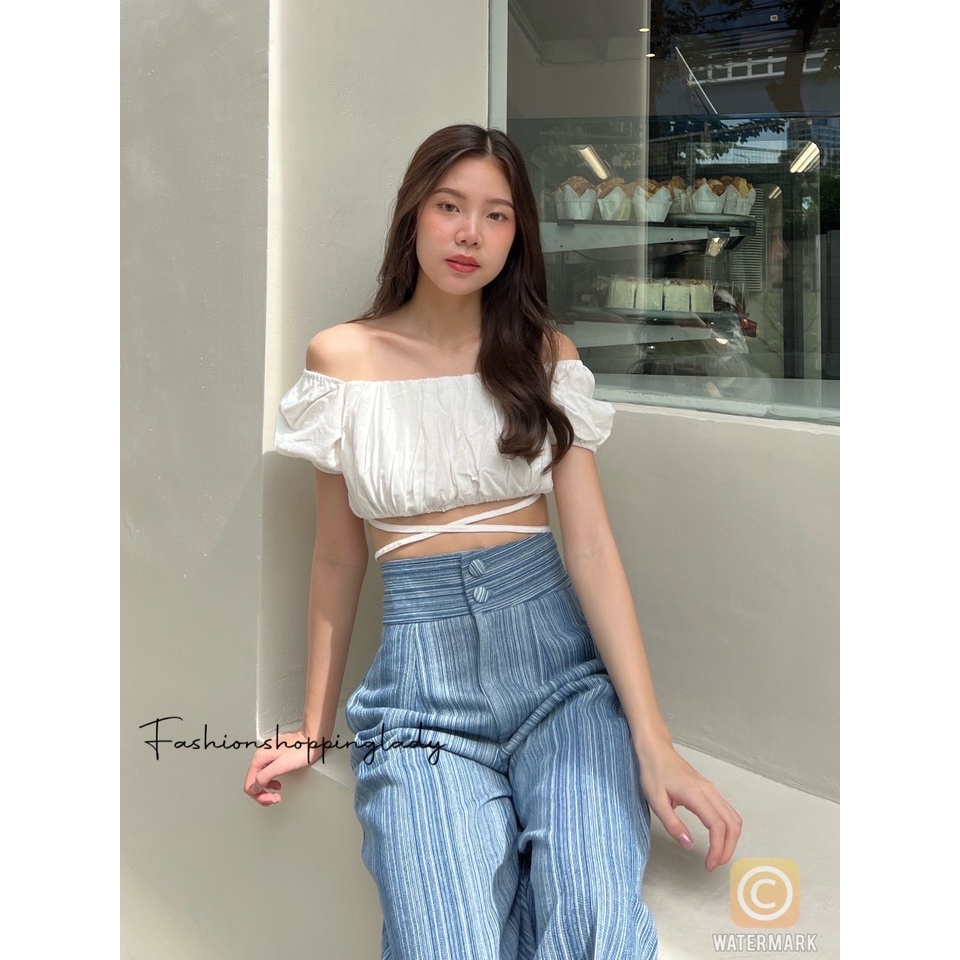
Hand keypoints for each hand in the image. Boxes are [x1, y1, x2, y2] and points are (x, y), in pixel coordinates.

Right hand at [242, 727, 322, 806]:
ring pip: (260, 777)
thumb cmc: (302, 749)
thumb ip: (265, 776)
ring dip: (267, 788)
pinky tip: (278, 782)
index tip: (271, 798)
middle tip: (275, 798)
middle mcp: (261, 755)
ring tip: (277, 792)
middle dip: (263, 793)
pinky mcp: (275, 756)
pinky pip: (267, 772)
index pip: (249, 784)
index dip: (259, 795)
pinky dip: (271, 781)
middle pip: (253, 782)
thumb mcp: (281, 766)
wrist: (312, 738)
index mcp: (260, 758)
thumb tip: (255, 787)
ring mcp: (268, 755)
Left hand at [635, 739, 742, 871]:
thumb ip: (673, 824)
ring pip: (733, 818)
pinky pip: (728, 812)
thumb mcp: (656, 801)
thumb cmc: (653, 772)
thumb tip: (689, 845)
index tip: (708, 865)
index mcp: (696, 795)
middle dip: (728, 849)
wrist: (656, 749)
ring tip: (716, 855)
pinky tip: (718, 838)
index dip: (717, 849)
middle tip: (714, 865)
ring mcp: (711, 789)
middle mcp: (709, 791)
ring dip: (730, 840)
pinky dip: (728, 829)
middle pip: (732, 825)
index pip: (717, 827)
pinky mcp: (709, 790)